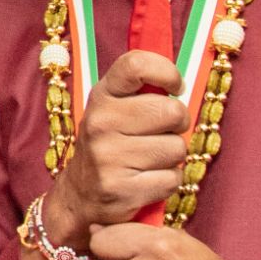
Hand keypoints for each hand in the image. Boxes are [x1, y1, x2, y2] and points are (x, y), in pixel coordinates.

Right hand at [42, 50, 188, 255]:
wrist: (79, 194)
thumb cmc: (109, 144)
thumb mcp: (114, 108)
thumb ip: (142, 90)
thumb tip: (181, 84)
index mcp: (102, 96)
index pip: (136, 65)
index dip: (167, 73)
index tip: (175, 87)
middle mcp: (101, 122)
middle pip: (173, 111)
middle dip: (178, 125)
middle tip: (161, 133)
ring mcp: (108, 156)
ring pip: (177, 148)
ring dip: (172, 157)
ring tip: (150, 160)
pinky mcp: (121, 188)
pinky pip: (172, 179)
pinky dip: (167, 182)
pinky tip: (147, 180)